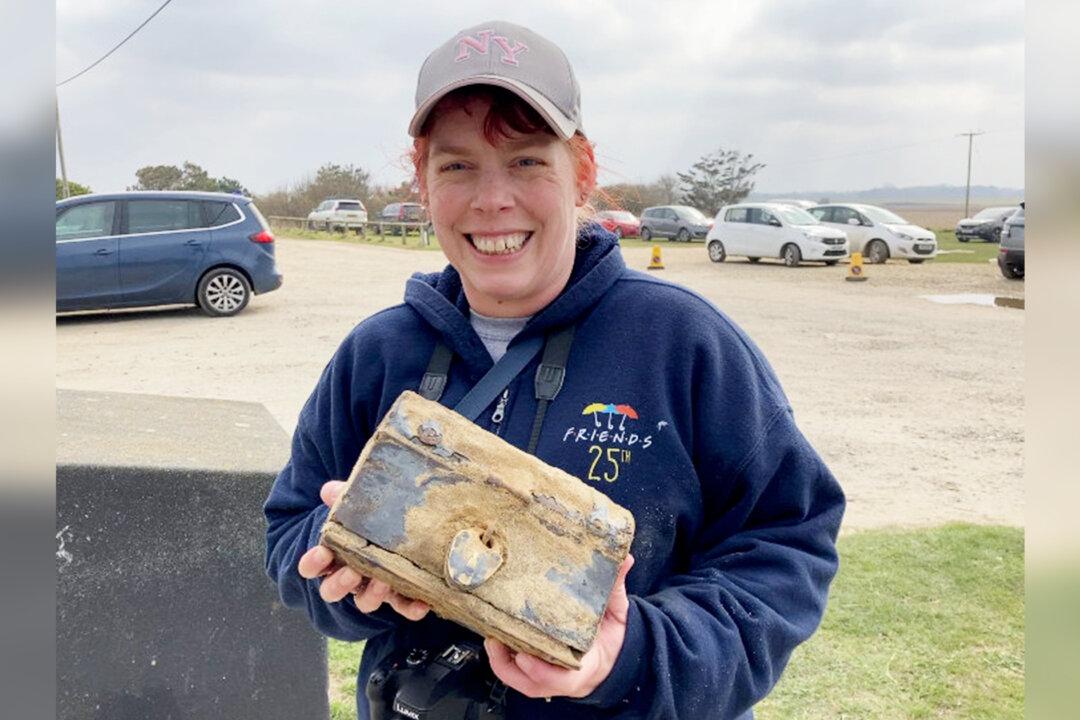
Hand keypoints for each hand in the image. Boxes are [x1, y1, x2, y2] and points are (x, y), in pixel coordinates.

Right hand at [296, 480, 429, 620]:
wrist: (408, 525)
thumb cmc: (373, 518)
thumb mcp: (359, 505)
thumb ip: (345, 498)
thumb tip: (329, 490)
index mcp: (335, 555)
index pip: (312, 565)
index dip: (312, 563)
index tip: (322, 553)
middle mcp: (350, 576)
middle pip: (333, 590)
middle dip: (340, 583)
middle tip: (352, 572)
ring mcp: (374, 587)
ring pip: (365, 602)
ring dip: (372, 595)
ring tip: (383, 582)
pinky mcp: (399, 595)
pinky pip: (403, 607)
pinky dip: (410, 608)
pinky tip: (421, 603)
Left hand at [485, 554, 633, 698]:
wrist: (611, 655)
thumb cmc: (611, 637)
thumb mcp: (617, 613)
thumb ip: (616, 588)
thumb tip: (624, 559)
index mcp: (585, 668)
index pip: (563, 679)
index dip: (541, 671)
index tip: (526, 655)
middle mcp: (563, 678)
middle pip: (531, 681)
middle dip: (511, 662)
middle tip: (497, 637)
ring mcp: (547, 678)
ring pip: (518, 678)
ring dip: (501, 660)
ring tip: (491, 636)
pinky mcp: (535, 671)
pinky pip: (514, 672)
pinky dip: (501, 659)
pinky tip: (494, 636)